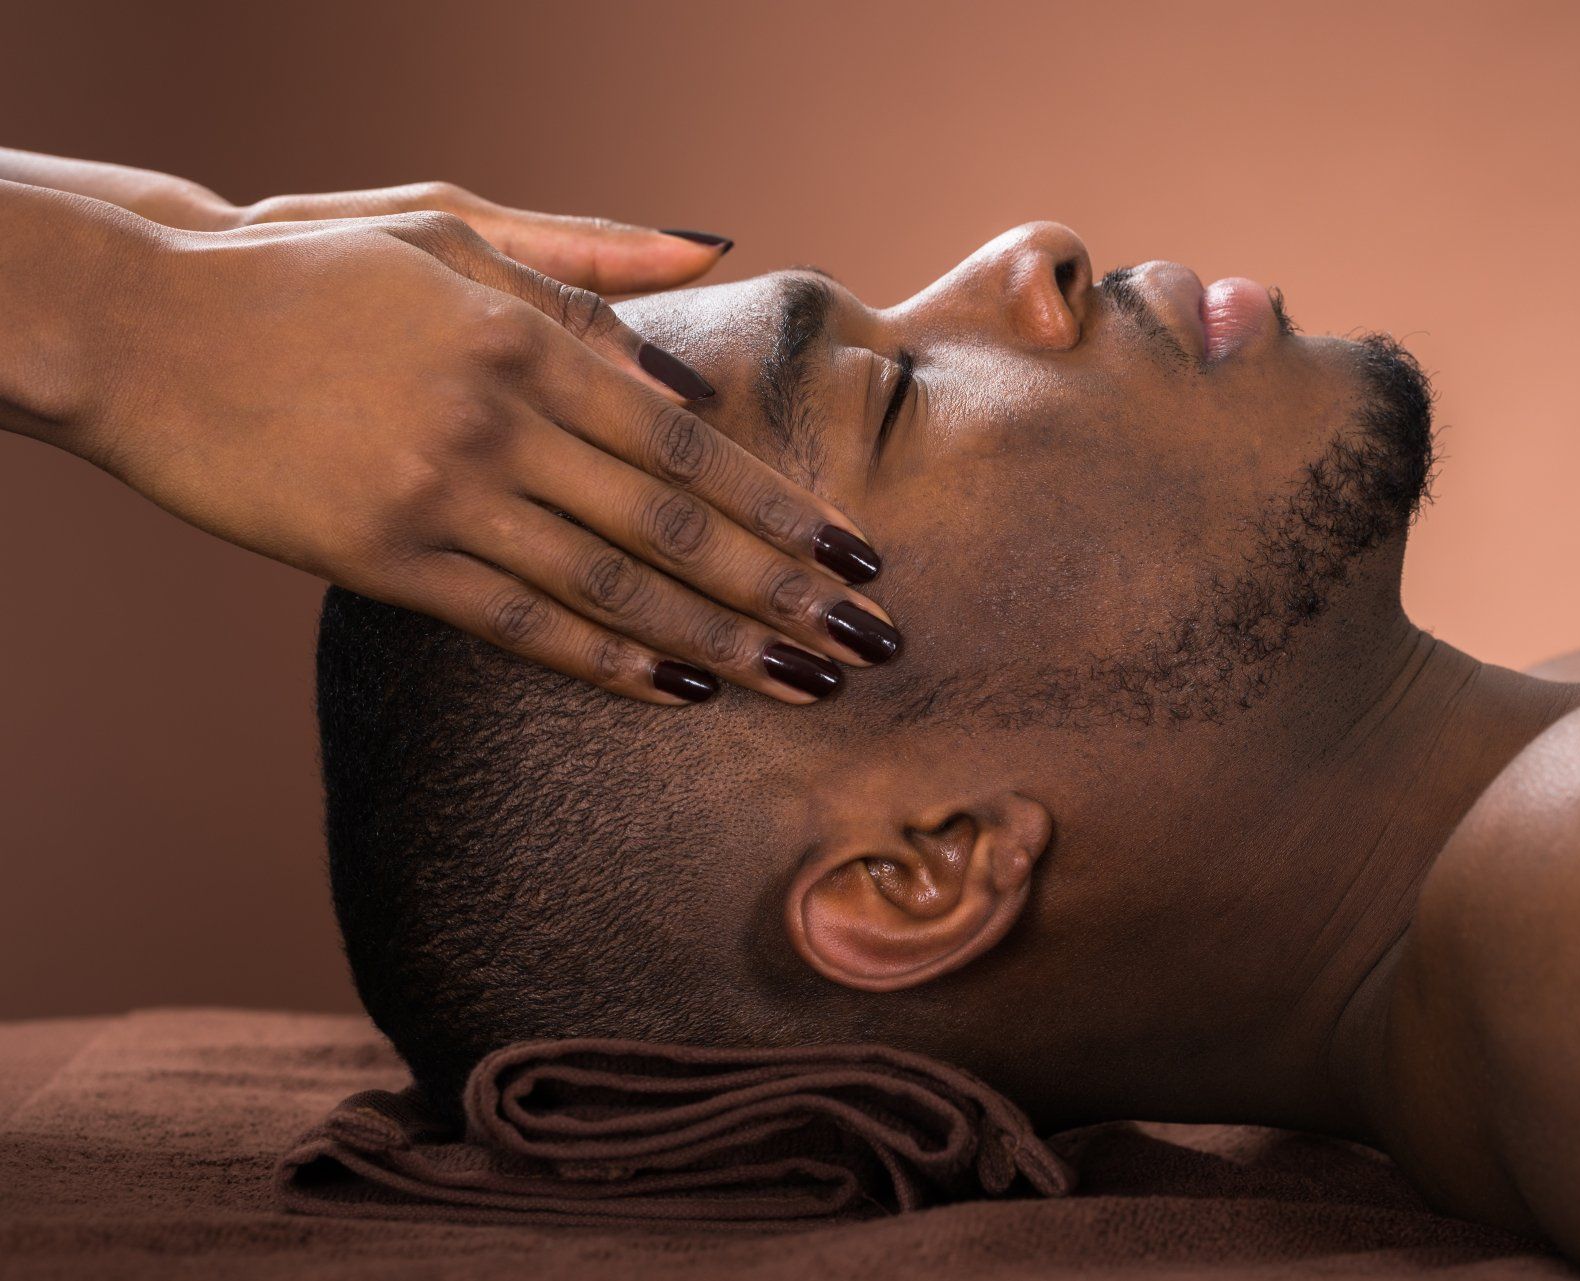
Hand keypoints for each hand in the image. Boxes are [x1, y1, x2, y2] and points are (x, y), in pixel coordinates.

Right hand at [65, 202, 892, 704]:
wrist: (149, 325)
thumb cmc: (313, 271)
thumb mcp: (450, 229)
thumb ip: (583, 265)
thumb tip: (707, 270)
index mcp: (526, 339)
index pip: (691, 442)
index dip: (783, 508)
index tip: (857, 554)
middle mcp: (498, 421)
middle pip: (674, 525)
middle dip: (784, 591)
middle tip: (867, 644)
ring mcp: (440, 496)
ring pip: (611, 585)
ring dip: (717, 641)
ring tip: (800, 684)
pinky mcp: (381, 559)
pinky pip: (517, 624)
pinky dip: (605, 659)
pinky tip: (677, 688)